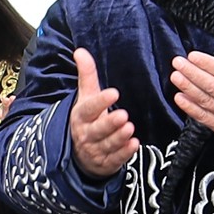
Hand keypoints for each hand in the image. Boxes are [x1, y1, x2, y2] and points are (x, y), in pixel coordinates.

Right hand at [68, 47, 140, 180]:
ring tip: (130, 129)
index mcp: (81, 116)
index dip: (100, 102)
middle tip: (124, 116)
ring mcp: (95, 150)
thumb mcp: (85, 97)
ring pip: (107, 145)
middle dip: (110, 124)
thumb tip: (80, 50)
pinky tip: (134, 145)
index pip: (89, 108)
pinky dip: (124, 154)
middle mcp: (86, 134)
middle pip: (97, 130)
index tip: (113, 93)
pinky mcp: (106, 163)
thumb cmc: (87, 120)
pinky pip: (115, 159)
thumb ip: (86, 75)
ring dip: (118, 138)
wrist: (79, 154)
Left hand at [167, 20, 213, 150]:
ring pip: (206, 101)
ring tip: (175, 77)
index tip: (193, 56)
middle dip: (193, 74)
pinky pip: (205, 118)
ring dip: (189, 88)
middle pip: (213, 87)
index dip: (209, 64)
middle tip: (178, 63)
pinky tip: (180, 98)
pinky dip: (191, 108)